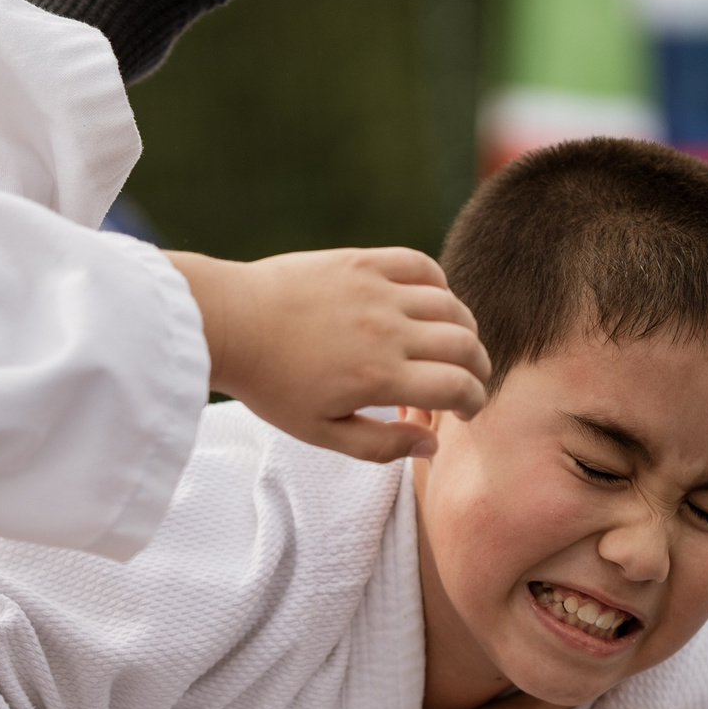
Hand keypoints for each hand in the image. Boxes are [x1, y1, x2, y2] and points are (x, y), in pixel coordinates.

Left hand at [165, 247, 488, 462]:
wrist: (228, 323)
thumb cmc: (271, 385)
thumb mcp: (320, 432)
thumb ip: (381, 446)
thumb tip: (431, 444)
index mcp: (380, 378)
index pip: (459, 386)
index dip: (475, 401)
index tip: (466, 411)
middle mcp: (388, 331)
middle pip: (466, 344)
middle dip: (479, 368)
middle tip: (467, 382)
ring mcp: (377, 292)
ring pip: (450, 305)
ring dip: (463, 330)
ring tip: (450, 347)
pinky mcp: (362, 263)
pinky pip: (420, 266)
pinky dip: (438, 284)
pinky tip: (429, 303)